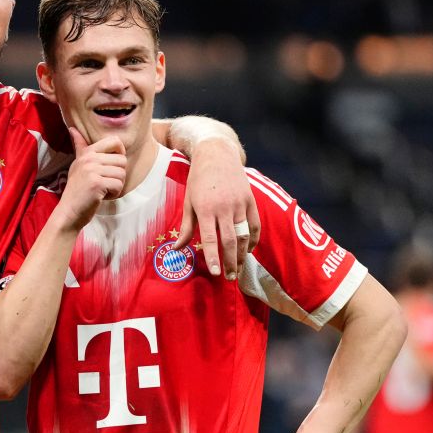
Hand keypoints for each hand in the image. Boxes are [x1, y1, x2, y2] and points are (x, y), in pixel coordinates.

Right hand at [54, 128, 125, 230]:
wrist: (69, 212)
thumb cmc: (77, 190)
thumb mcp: (77, 165)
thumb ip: (80, 147)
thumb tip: (73, 129)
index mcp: (87, 152)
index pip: (115, 141)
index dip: (120, 154)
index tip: (111, 166)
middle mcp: (89, 158)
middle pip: (122, 160)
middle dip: (118, 175)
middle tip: (104, 183)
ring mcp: (92, 170)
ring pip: (122, 174)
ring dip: (116, 186)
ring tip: (102, 190)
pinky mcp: (97, 184)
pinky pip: (119, 185)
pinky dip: (114, 194)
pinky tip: (102, 196)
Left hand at [174, 138, 259, 279]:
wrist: (216, 154)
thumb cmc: (198, 180)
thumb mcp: (188, 202)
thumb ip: (186, 228)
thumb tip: (176, 250)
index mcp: (206, 208)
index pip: (211, 238)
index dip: (214, 257)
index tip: (216, 273)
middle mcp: (224, 207)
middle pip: (231, 240)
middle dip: (231, 262)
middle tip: (229, 278)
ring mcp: (240, 203)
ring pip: (244, 235)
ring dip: (243, 254)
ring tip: (238, 268)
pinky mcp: (251, 200)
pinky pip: (255, 225)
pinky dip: (253, 240)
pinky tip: (249, 251)